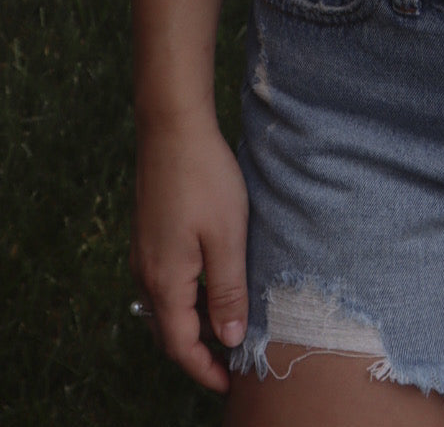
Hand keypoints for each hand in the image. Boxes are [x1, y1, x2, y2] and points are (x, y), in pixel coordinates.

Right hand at [130, 118, 248, 391]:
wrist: (173, 128)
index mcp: (165, 280)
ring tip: (226, 327)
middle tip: (231, 362)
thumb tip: (228, 338)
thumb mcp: (227, 237)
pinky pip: (165, 282)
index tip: (230, 383)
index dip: (204, 369)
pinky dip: (186, 297)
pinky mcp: (150, 234)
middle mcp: (146, 272)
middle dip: (197, 352)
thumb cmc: (205, 179)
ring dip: (192, 324)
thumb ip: (227, 290)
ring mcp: (144, 252)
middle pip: (168, 331)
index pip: (180, 345)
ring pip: (165, 306)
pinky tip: (211, 285)